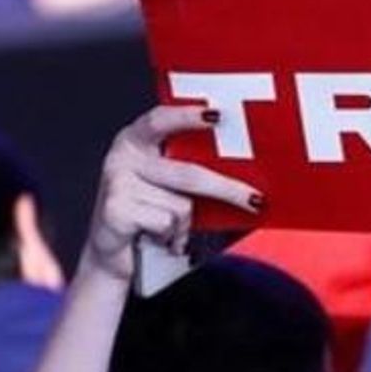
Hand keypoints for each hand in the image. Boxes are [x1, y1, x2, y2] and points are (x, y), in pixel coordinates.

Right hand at [82, 105, 262, 281]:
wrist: (117, 256)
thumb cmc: (152, 217)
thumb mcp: (175, 190)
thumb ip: (199, 172)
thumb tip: (252, 173)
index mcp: (137, 141)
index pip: (162, 120)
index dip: (188, 116)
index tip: (217, 115)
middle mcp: (124, 156)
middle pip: (188, 173)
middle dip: (227, 190)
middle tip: (255, 200)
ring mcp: (117, 182)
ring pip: (180, 205)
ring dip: (185, 225)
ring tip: (172, 230)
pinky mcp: (115, 210)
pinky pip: (165, 224)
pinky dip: (171, 238)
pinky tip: (159, 238)